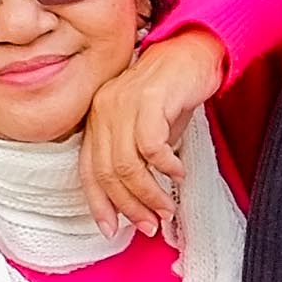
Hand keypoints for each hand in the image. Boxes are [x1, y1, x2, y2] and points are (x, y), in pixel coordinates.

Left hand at [76, 27, 225, 241]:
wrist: (193, 52)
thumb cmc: (172, 94)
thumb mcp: (147, 130)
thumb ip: (137, 161)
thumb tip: (140, 203)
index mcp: (97, 120)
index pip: (89, 170)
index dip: (99, 204)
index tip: (112, 229)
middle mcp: (103, 110)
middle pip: (108, 172)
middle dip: (129, 206)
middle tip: (149, 225)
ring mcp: (123, 103)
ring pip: (128, 165)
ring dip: (149, 194)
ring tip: (166, 208)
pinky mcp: (148, 99)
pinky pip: (150, 145)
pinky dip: (164, 166)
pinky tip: (177, 172)